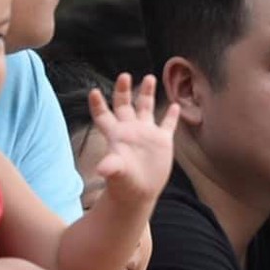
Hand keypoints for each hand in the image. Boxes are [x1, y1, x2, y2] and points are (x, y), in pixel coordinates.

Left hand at [85, 74, 179, 209]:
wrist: (138, 194)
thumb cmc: (122, 184)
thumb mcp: (117, 174)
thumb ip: (111, 167)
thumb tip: (102, 169)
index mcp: (116, 135)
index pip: (104, 115)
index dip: (98, 104)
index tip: (93, 91)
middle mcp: (130, 130)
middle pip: (124, 105)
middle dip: (123, 90)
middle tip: (123, 75)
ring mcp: (146, 134)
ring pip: (146, 108)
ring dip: (147, 93)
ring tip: (149, 77)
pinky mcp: (162, 142)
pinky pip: (167, 124)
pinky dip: (172, 115)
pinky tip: (176, 105)